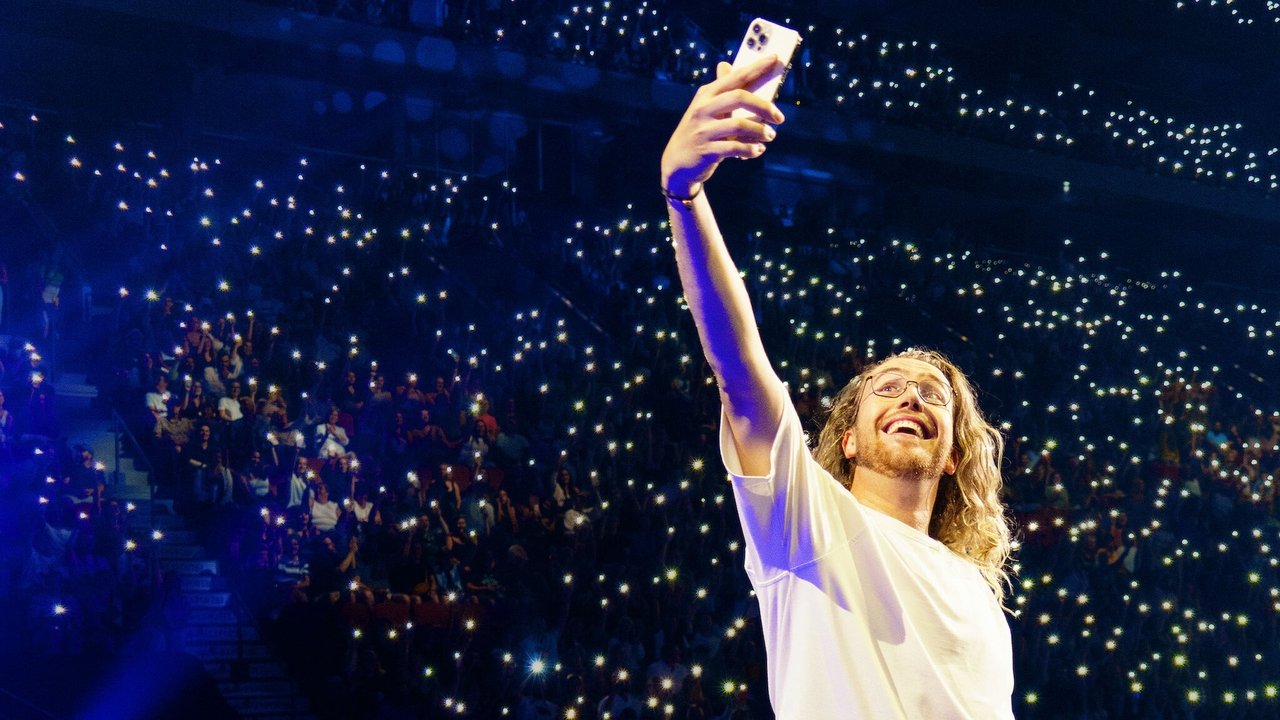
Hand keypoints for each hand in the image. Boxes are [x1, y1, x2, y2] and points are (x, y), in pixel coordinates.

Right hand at [660, 55, 785, 198]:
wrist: (677, 162)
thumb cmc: (699, 132)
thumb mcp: (706, 109)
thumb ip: (721, 90)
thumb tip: (725, 64)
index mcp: (706, 94)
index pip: (736, 77)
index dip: (757, 67)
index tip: (776, 58)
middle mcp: (703, 109)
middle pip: (739, 97)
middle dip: (764, 106)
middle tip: (779, 117)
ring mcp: (703, 130)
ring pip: (739, 124)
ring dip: (760, 131)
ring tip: (771, 136)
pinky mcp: (706, 151)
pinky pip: (735, 147)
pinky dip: (751, 149)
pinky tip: (758, 150)